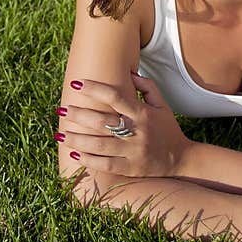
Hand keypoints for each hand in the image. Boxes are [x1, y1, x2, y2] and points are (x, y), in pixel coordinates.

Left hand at [56, 72, 190, 177]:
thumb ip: (148, 87)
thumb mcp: (163, 105)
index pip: (115, 97)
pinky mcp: (131, 168)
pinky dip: (89, 160)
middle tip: (62, 109)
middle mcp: (137, 132)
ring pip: (100, 145)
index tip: (76, 83)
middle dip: (79, 115)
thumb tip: (130, 72)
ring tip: (60, 133)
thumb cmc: (168, 129)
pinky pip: (106, 165)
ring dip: (78, 139)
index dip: (95, 89)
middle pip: (102, 122)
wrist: (181, 159)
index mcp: (143, 113)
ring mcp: (133, 152)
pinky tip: (74, 153)